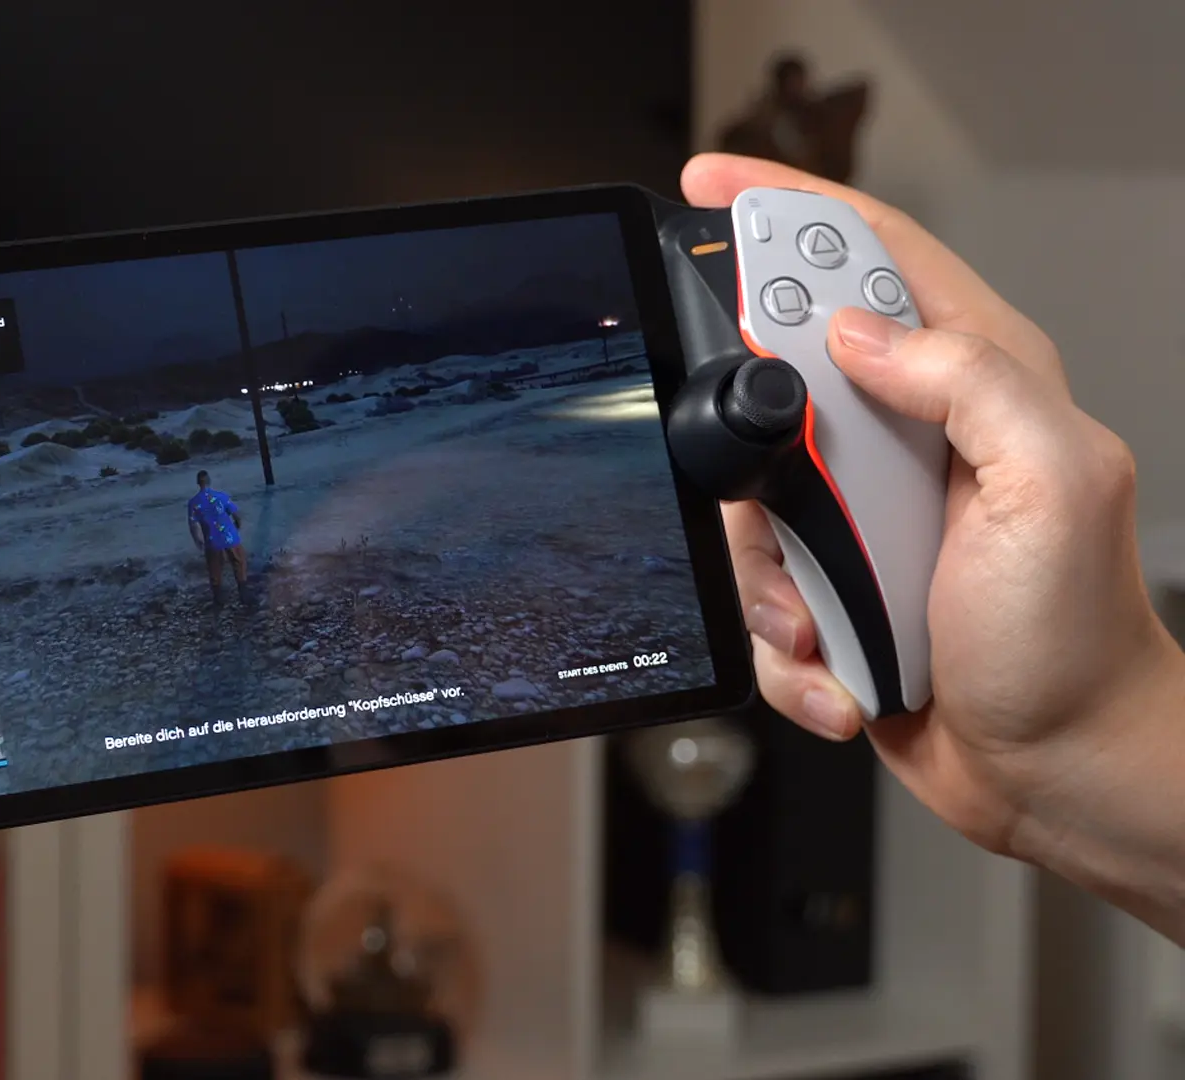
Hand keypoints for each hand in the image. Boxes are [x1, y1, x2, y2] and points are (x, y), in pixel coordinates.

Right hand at [685, 154, 1184, 894]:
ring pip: (745, 499)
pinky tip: (844, 663)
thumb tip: (857, 330)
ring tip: (837, 619)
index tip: (710, 190)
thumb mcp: (1051, 485)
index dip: (786, 209)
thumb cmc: (1074, 643)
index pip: (871, 255)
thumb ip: (966, 380)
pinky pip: (756, 590)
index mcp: (977, 382)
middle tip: (794, 507)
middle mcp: (912, 437)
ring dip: (774, 576)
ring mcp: (865, 512)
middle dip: (752, 452)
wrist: (1057, 770)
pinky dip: (786, 644)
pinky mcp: (833, 582)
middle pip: (774, 379)